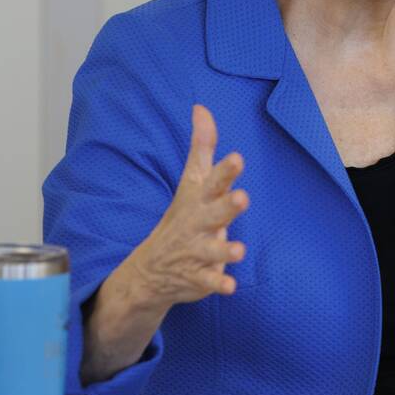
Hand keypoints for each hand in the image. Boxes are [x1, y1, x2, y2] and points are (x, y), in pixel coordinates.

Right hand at [81, 105, 249, 384]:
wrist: (150, 269)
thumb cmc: (183, 215)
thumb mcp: (192, 181)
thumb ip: (202, 147)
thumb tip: (201, 107)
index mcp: (199, 200)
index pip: (213, 181)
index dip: (225, 171)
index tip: (238, 158)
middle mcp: (197, 224)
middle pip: (213, 213)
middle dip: (227, 206)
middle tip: (243, 198)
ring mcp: (195, 251)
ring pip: (211, 250)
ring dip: (224, 251)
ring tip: (239, 250)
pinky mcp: (197, 277)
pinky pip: (207, 282)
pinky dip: (217, 284)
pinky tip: (231, 287)